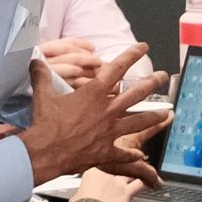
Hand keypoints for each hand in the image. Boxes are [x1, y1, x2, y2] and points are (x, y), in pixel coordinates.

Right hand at [19, 44, 171, 186]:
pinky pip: (123, 153)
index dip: (132, 55)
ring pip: (139, 121)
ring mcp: (110, 131)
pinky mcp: (106, 151)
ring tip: (166, 113)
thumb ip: (41, 75)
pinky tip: (140, 154)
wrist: (45, 152)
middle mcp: (107, 110)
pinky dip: (132, 154)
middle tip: (162, 77)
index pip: (117, 68)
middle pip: (136, 93)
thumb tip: (36, 61)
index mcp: (94, 94)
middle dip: (152, 83)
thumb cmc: (45, 124)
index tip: (143, 47)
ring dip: (154, 116)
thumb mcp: (43, 94)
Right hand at [71, 166, 143, 201]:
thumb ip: (81, 191)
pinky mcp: (126, 193)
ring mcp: (118, 182)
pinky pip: (140, 184)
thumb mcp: (75, 196)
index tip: (110, 163)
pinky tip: (151, 180)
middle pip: (120, 161)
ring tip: (141, 167)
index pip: (104, 161)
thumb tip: (79, 195)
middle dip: (124, 160)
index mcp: (93, 169)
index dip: (109, 161)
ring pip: (131, 170)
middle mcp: (107, 172)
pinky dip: (145, 182)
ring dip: (135, 169)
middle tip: (127, 160)